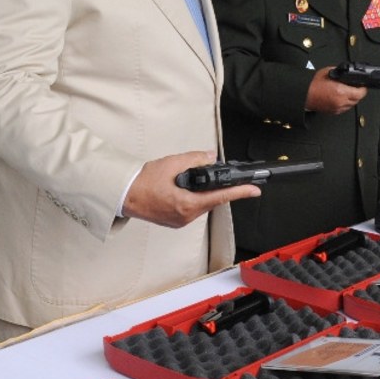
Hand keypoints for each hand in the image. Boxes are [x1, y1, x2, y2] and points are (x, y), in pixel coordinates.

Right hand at [122, 149, 260, 228]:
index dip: (240, 192)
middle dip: (216, 187)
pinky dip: (192, 198)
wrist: (124, 195)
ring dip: (202, 192)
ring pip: (201, 204)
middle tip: (217, 176)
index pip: (220, 196)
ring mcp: (180, 221)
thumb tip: (209, 157)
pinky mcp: (175, 221)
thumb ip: (194, 159)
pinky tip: (184, 189)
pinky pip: (191, 208)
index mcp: (187, 203)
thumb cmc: (143, 182)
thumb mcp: (172, 163)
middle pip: (211, 200)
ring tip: (191, 180)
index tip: (254, 190)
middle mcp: (186, 216)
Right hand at [305, 67, 366, 114]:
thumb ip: (340, 72)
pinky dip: (345, 104)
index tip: (362, 86)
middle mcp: (341, 101)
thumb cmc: (313, 85)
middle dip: (358, 93)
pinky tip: (341, 98)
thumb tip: (346, 72)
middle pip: (357, 99)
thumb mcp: (328, 72)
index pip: (360, 93)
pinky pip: (345, 108)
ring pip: (352, 105)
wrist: (304, 95)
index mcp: (341, 91)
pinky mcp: (334, 112)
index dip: (363, 88)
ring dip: (352, 99)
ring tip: (347, 92)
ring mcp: (337, 108)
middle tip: (355, 87)